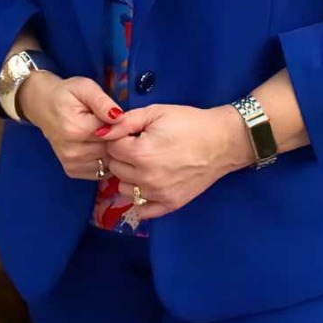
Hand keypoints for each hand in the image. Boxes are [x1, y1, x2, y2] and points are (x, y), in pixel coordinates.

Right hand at [16, 72, 120, 180]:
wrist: (41, 105)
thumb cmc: (66, 94)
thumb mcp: (85, 88)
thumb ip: (103, 102)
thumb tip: (119, 117)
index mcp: (77, 129)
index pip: (115, 134)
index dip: (123, 125)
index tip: (118, 117)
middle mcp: (72, 150)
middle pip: (113, 150)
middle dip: (119, 139)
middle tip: (112, 125)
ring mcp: (71, 162)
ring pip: (109, 162)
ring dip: (113, 151)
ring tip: (105, 135)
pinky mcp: (71, 169)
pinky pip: (100, 171)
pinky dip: (104, 161)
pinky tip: (98, 147)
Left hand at [98, 103, 252, 223]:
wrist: (224, 140)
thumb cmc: (189, 123)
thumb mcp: (155, 113)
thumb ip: (123, 122)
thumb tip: (99, 132)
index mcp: (140, 154)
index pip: (111, 148)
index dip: (120, 138)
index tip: (134, 134)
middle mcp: (147, 178)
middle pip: (115, 169)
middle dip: (123, 157)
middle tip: (141, 147)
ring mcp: (159, 194)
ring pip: (124, 189)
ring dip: (129, 177)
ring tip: (147, 164)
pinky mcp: (172, 204)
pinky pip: (143, 210)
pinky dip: (141, 199)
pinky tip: (149, 185)